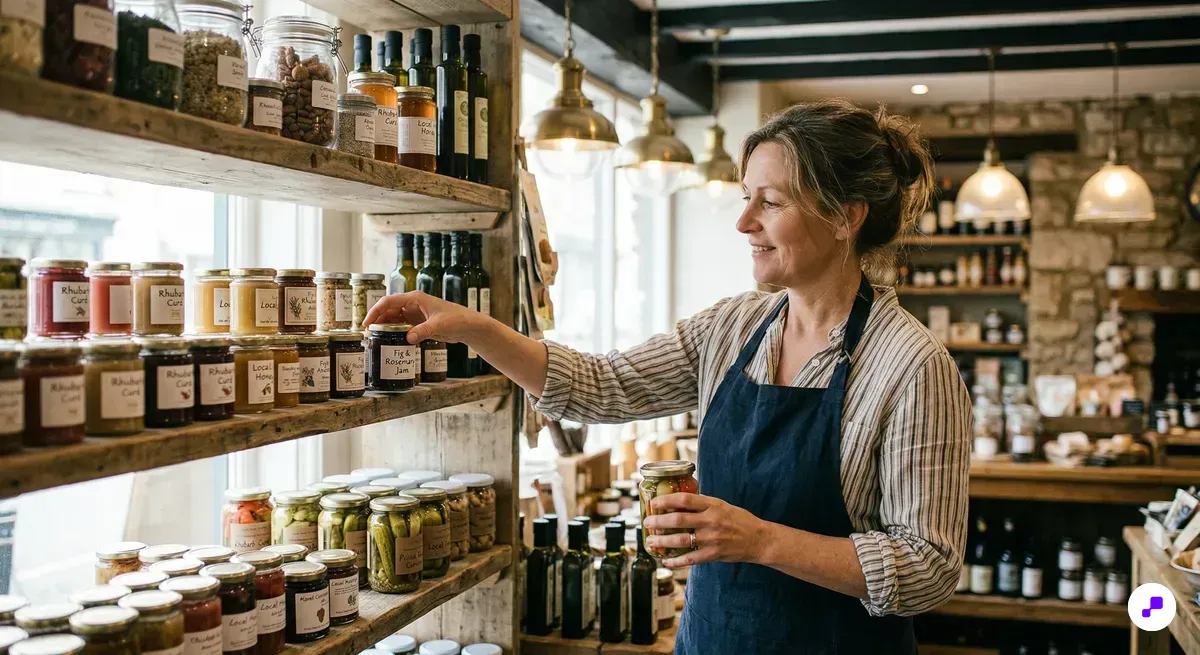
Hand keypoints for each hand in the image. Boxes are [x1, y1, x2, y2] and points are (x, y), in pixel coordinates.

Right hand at [361, 291, 490, 344]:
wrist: (469, 326)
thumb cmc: (457, 319)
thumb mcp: (439, 325)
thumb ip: (423, 331)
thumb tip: (408, 338)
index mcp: (415, 298)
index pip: (389, 301)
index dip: (376, 311)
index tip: (366, 322)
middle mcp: (413, 304)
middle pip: (388, 310)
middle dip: (377, 320)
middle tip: (367, 333)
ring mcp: (415, 313)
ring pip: (393, 318)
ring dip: (384, 326)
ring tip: (374, 337)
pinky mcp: (418, 323)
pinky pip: (401, 326)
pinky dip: (393, 331)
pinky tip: (388, 339)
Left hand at [642, 493, 770, 568]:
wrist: (759, 539)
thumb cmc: (739, 520)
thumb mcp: (722, 505)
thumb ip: (703, 504)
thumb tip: (679, 500)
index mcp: (713, 505)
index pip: (685, 500)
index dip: (666, 500)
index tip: (654, 502)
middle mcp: (711, 521)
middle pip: (679, 520)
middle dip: (658, 521)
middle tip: (647, 522)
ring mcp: (712, 539)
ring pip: (681, 540)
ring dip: (662, 541)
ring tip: (650, 541)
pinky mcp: (713, 554)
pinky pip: (690, 559)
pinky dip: (676, 561)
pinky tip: (666, 561)